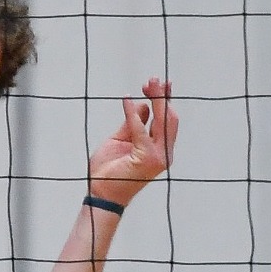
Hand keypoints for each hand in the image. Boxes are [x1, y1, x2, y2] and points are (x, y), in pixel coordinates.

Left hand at [87, 78, 177, 207]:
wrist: (101, 192)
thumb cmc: (109, 170)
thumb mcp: (121, 140)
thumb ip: (133, 124)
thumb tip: (144, 105)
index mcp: (160, 149)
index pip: (167, 121)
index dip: (163, 101)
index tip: (157, 84)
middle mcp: (163, 153)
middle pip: (168, 118)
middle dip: (162, 97)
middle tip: (154, 79)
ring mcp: (158, 156)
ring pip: (162, 121)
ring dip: (156, 100)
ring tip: (148, 84)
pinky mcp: (146, 157)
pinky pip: (141, 129)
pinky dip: (134, 114)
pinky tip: (127, 102)